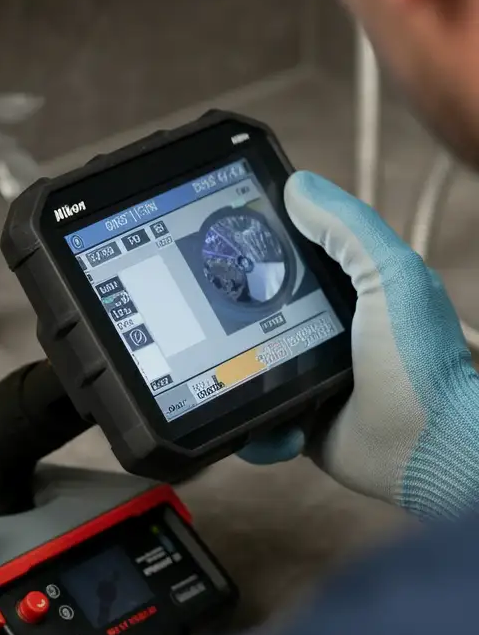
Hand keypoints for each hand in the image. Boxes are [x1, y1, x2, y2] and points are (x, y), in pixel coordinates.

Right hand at [240, 171, 478, 520]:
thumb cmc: (421, 363)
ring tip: (224, 378)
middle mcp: (324, 334)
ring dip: (230, 378)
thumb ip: (348, 228)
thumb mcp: (391, 276)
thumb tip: (297, 185)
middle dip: (227, 317)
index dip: (254, 249)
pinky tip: (265, 426)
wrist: (429, 449)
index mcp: (347, 293)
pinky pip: (254, 423)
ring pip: (245, 370)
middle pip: (255, 314)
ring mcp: (308, 380)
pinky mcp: (297, 423)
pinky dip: (250, 429)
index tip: (220, 243)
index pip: (289, 259)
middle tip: (205, 315)